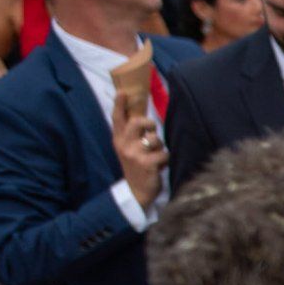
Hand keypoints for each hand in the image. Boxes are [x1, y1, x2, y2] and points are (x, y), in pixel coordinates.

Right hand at [113, 90, 168, 209]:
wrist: (136, 192)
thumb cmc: (136, 166)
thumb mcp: (128, 149)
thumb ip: (132, 134)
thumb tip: (144, 117)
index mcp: (118, 139)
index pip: (117, 118)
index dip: (120, 104)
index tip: (122, 92)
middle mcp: (124, 145)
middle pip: (138, 122)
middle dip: (149, 123)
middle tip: (152, 129)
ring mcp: (134, 154)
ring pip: (154, 139)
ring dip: (159, 147)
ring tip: (155, 156)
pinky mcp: (146, 163)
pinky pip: (164, 154)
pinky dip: (165, 160)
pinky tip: (159, 167)